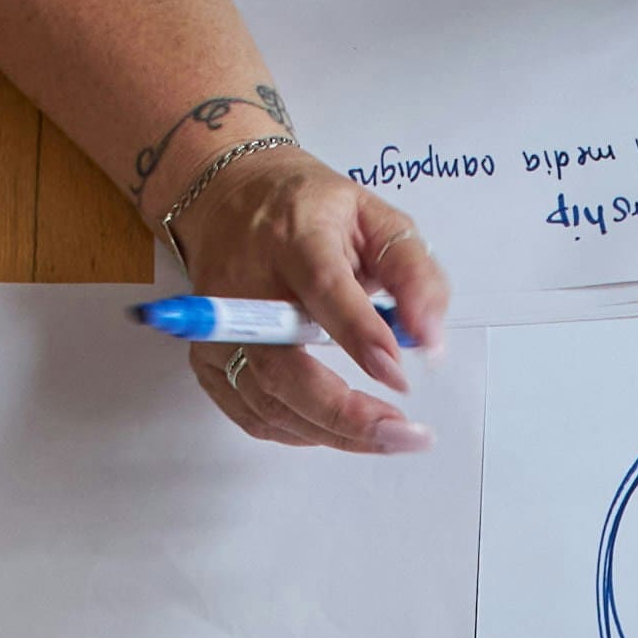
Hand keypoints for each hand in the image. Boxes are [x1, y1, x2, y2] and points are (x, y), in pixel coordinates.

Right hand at [158, 139, 447, 455]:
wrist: (233, 201)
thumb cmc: (312, 214)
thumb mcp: (376, 219)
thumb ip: (413, 272)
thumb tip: (431, 338)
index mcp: (293, 239)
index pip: (322, 288)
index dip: (360, 337)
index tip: (397, 376)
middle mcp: (245, 287)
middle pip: (283, 368)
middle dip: (346, 413)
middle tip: (403, 433)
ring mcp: (219, 329)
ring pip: (269, 402)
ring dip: (334, 432)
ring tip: (388, 436)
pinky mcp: (207, 359)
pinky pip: (254, 416)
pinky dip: (302, 431)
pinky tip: (339, 427)